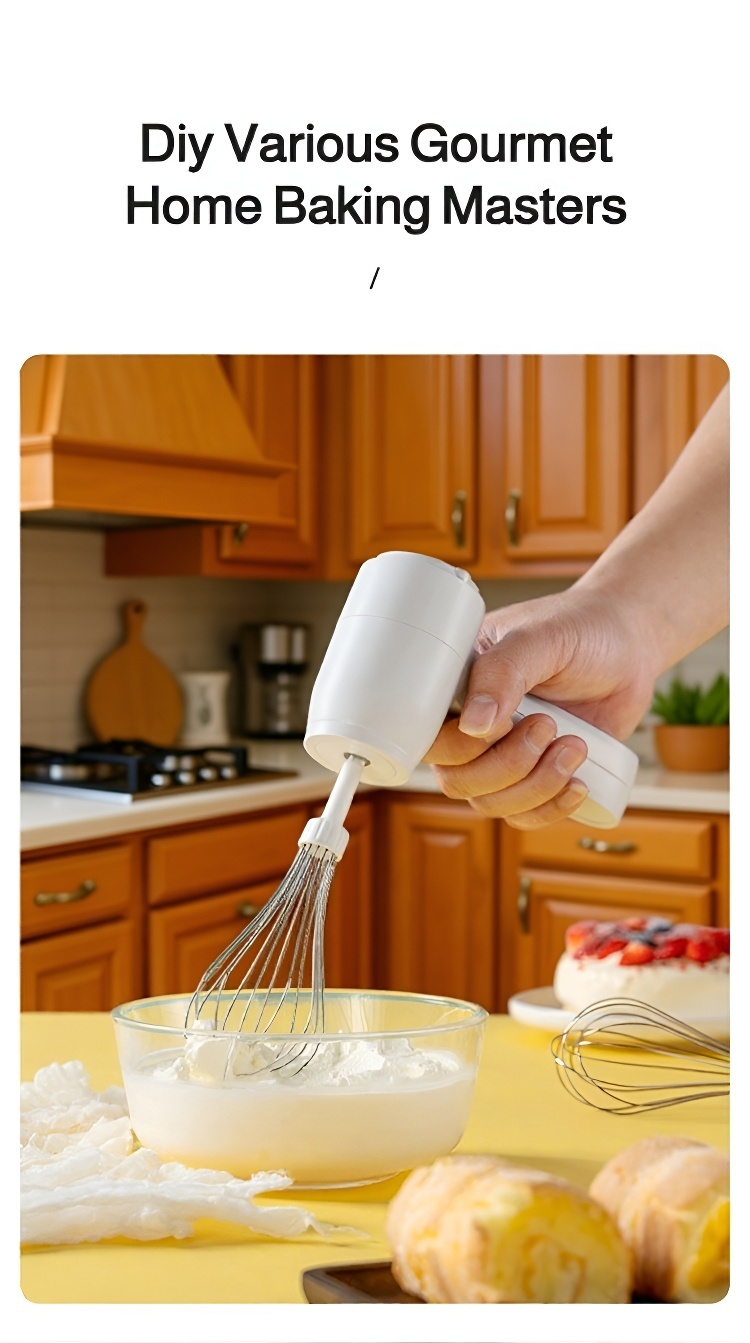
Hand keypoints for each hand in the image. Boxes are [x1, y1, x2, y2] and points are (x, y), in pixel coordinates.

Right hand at [424, 585, 656, 828]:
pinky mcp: (536, 775)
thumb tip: (473, 725)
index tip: (507, 723)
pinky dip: (551, 808)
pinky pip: (524, 815)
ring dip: (537, 785)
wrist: (629, 644)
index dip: (462, 747)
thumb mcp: (540, 638)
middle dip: (509, 765)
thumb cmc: (581, 628)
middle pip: (457, 781)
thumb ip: (502, 673)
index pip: (430, 738)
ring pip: (491, 803)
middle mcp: (473, 726)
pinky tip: (579, 782)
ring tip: (576, 746)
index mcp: (458, 687)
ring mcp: (503, 754)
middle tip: (549, 725)